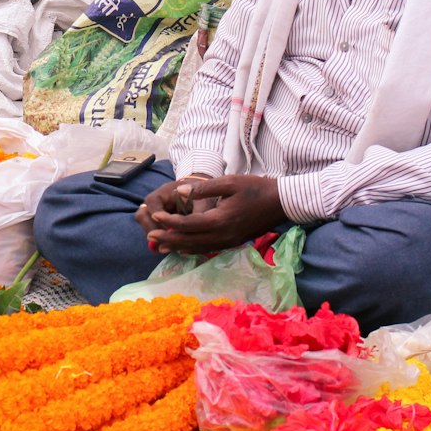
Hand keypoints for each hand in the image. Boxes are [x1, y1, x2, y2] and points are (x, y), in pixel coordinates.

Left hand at [137, 174, 285, 254]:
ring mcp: (228, 241)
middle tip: (150, 236)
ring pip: (197, 248)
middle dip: (168, 238)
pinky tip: (183, 247)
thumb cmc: (256, 188)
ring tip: (160, 244)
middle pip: (189, 241)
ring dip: (177, 246)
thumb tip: (180, 191)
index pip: (188, 224)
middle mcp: (222, 235)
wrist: (281, 203)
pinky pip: (207, 248)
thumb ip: (203, 188)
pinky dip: (192, 248)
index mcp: (220, 220)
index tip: (155, 216)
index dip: (169, 222)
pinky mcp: (232, 242)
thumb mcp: (230, 182)